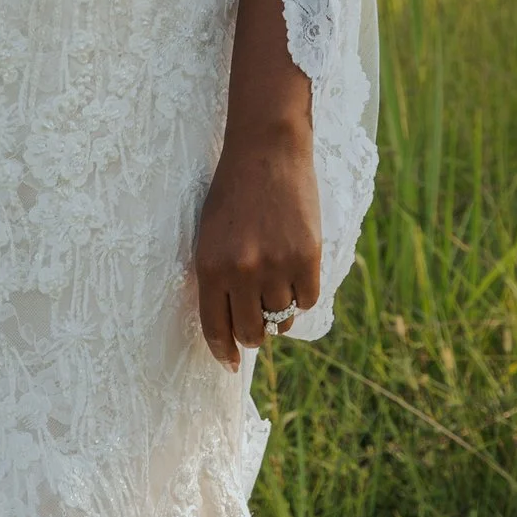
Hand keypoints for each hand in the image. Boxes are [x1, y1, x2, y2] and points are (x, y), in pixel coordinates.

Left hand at [194, 110, 321, 366]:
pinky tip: (294, 277)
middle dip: (253, 336)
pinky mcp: (307, 256)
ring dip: (279, 314)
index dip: (223, 351)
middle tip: (258, 328)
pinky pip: (306, 299)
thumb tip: (232, 323)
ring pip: (281, 318)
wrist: (266, 151)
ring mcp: (276, 265)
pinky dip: (301, 296)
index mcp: (209, 268)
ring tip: (276, 293)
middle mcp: (241, 272)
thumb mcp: (210, 236)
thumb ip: (218, 278)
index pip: (215, 327)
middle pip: (251, 332)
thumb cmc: (232, 194)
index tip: (229, 364)